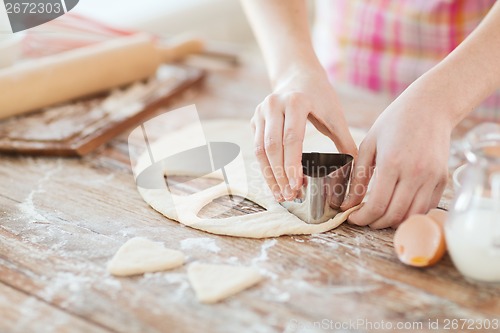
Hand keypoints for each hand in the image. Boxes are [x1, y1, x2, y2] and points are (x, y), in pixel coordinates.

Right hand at [251, 69, 357, 201]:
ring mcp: (260, 112)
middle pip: (272, 147)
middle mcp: (273, 105)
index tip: (296, 185)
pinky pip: (257, 148)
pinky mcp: (255, 120)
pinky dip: (265, 168)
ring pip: (260, 150)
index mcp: (295, 102)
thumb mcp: (335, 115)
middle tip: (290, 195)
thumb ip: (345, 141)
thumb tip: (357, 171)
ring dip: (269, 175)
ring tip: (281, 195)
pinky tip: (274, 183)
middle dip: (279, 175)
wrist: (298, 76)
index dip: (292, 164)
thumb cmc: (320, 97)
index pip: (291, 138)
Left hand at [341, 81, 450, 228]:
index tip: (352, 218)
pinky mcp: (442, 179)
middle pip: (394, 215)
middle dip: (375, 223)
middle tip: (364, 218)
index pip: (377, 205)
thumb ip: (358, 177)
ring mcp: (432, 177)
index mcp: (392, 163)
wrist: (431, 106)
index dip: (362, 218)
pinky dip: (411, 213)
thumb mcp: (369, 145)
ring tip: (380, 215)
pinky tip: (398, 206)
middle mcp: (415, 173)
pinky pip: (427, 207)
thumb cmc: (395, 122)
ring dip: (393, 222)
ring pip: (412, 215)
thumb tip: (348, 203)